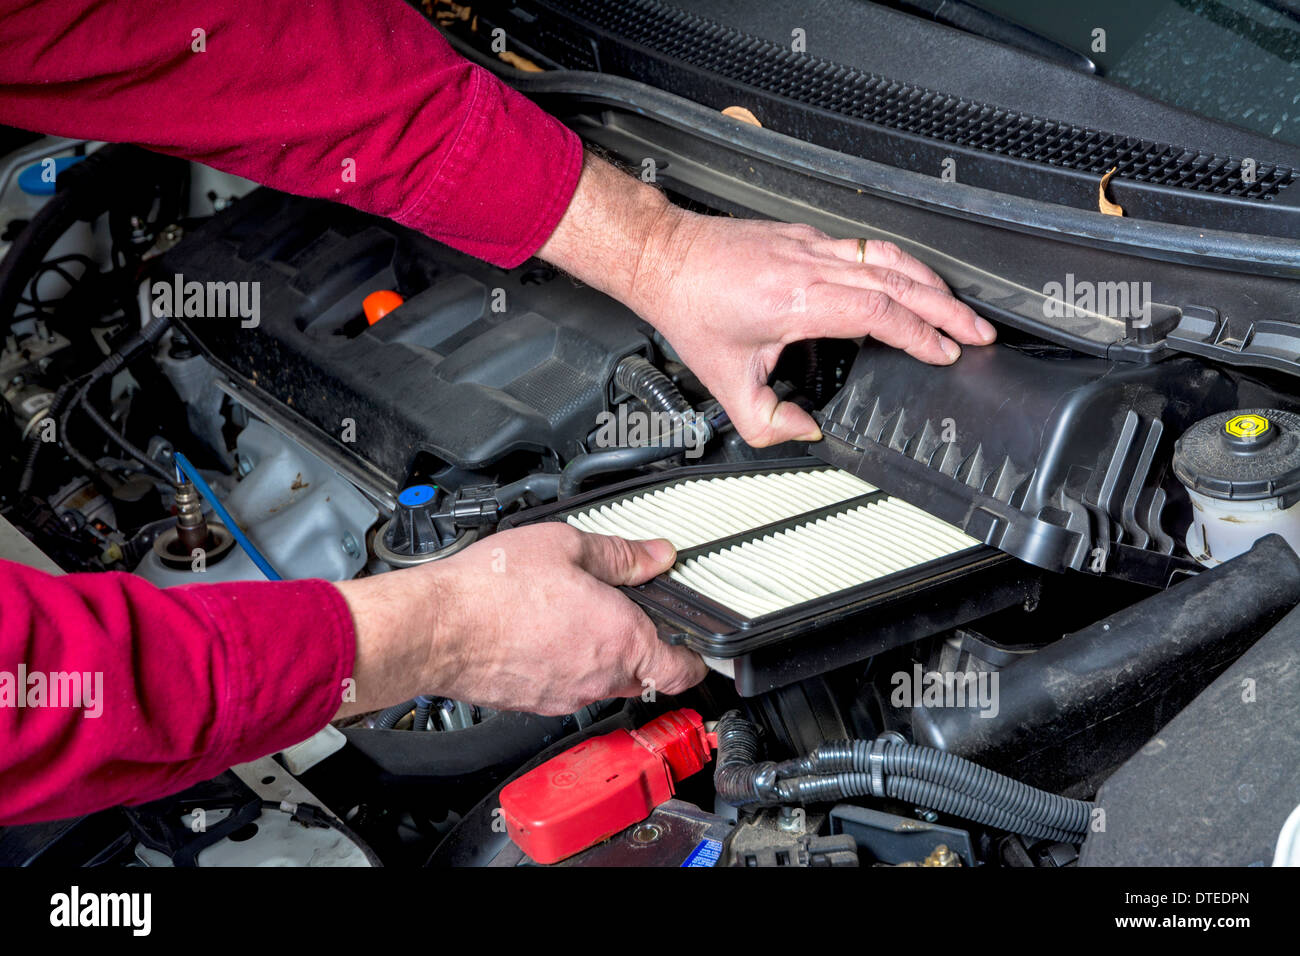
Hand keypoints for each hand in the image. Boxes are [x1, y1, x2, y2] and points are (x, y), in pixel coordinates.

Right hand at [335, 523, 705, 716]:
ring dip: (606, 657)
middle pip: (648, 675)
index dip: (698, 654)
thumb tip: (656, 555)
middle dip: (650, 648)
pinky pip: (570, 687)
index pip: (685, 668)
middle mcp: (601, 676)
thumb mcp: (568, 546)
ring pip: (606, 681)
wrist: (437, 627)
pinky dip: (570, 665)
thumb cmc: (495, 589)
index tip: (698, 640)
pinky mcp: (536, 702)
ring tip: (580, 617)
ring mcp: (567, 695)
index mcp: (623, 638)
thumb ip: (621, 554)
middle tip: (633, 614)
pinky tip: (546, 633)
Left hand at [538, 153, 995, 448]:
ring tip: (958, 310)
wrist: (664, 258)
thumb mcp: (725, 382)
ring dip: (930, 283)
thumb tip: (804, 431)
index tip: (944, 352)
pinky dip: (898, 265)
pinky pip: (866, 248)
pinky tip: (910, 280)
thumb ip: (767, 420)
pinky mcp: (805, 237)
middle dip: (946, 309)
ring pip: (887, 258)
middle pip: (898, 281)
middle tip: (978, 333)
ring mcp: (811, 246)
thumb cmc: (691, 307)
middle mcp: (812, 266)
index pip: (879, 312)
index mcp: (798, 300)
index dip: (919, 334)